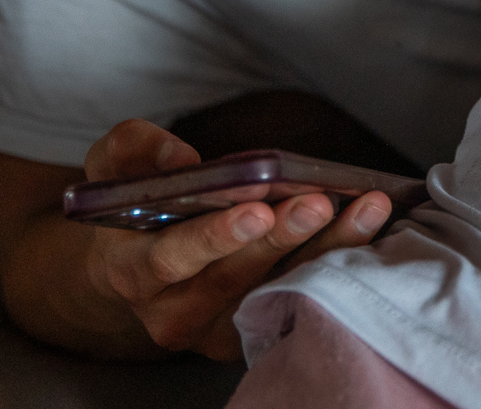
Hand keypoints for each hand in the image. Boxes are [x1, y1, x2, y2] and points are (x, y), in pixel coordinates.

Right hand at [78, 119, 391, 358]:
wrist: (132, 263)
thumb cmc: (131, 206)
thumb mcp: (113, 165)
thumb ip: (135, 150)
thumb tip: (182, 158)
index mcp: (132, 271)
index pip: (171, 260)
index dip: (215, 236)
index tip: (257, 208)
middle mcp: (173, 311)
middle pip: (235, 279)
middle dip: (283, 239)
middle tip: (320, 203)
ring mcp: (216, 328)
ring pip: (277, 291)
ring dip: (326, 251)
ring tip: (366, 209)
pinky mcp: (251, 330)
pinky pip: (298, 298)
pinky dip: (334, 264)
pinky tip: (368, 229)